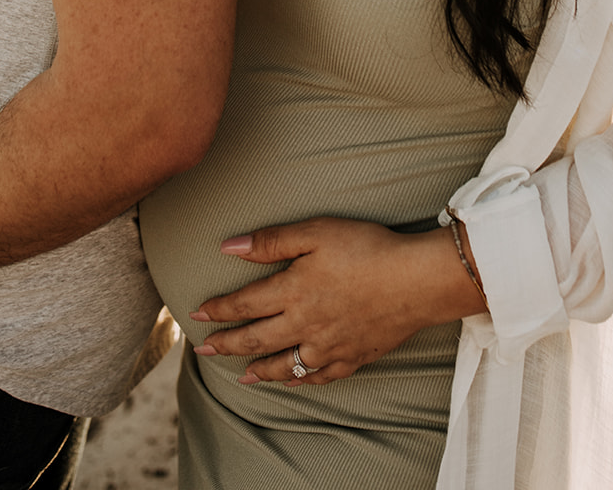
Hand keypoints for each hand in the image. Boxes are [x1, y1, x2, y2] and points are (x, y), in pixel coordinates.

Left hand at [189, 215, 479, 384]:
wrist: (416, 281)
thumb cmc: (366, 249)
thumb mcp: (316, 232)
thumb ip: (271, 241)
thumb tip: (228, 247)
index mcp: (293, 291)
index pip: (244, 304)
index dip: (218, 309)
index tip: (196, 314)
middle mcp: (305, 325)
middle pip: (257, 339)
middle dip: (227, 344)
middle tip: (203, 350)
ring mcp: (329, 346)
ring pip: (284, 365)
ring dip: (258, 370)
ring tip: (240, 376)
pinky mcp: (353, 357)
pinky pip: (318, 377)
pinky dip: (298, 380)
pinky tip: (291, 380)